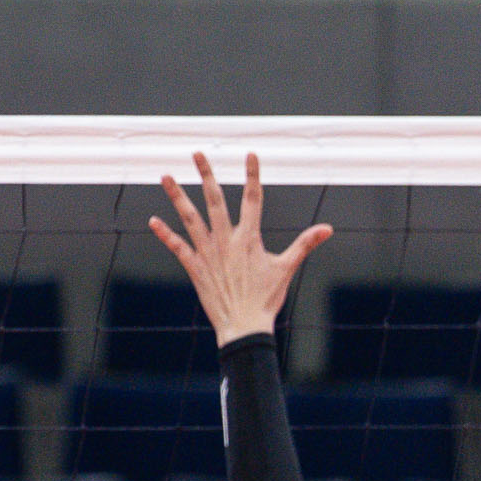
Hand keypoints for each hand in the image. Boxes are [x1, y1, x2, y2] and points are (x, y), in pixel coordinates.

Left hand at [149, 151, 332, 346]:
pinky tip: (153, 221)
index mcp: (249, 237)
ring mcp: (208, 252)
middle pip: (215, 200)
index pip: (253, 198)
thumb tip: (327, 229)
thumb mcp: (287, 268)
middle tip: (198, 153)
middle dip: (206, 174)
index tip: (250, 155)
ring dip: (177, 196)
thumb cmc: (266, 299)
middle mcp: (226, 240)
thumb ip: (305, 244)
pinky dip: (165, 234)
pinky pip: (177, 247)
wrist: (244, 326)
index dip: (252, 175)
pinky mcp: (195, 267)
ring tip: (166, 177)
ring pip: (190, 218)